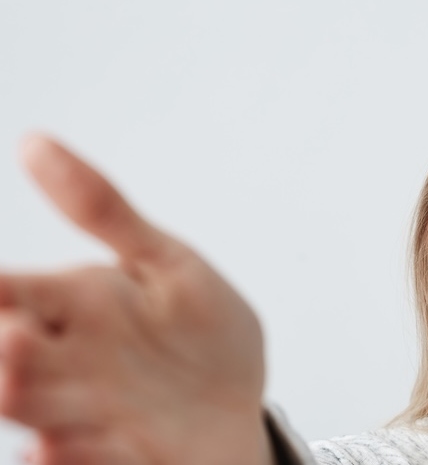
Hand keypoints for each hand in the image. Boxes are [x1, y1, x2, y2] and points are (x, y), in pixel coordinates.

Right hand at [0, 136, 271, 464]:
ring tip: (16, 375)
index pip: (7, 290)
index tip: (1, 296)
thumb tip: (32, 141)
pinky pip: (78, 459)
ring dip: (19, 394)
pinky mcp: (109, 457)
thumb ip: (104, 211)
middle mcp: (64, 362)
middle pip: (9, 352)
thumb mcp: (166, 263)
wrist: (240, 407)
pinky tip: (53, 447)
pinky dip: (66, 456)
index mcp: (72, 305)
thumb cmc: (199, 332)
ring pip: (31, 406)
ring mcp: (83, 415)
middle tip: (17, 335)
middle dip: (6, 348)